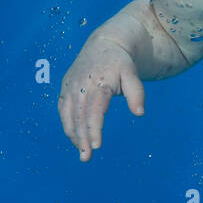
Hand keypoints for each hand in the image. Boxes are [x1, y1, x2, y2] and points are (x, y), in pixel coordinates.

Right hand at [58, 37, 145, 161]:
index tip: (96, 146)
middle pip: (79, 117)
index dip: (94, 129)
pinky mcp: (65, 88)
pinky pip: (63, 110)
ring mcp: (70, 87)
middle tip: (86, 158)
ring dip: (73, 135)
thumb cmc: (120, 63)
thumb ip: (136, 93)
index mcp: (97, 83)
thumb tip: (140, 113)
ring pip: (68, 115)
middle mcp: (80, 85)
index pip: (94, 110)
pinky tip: (75, 138)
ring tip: (81, 152)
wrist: (104, 44)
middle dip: (82, 138)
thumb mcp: (132, 74)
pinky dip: (68, 125)